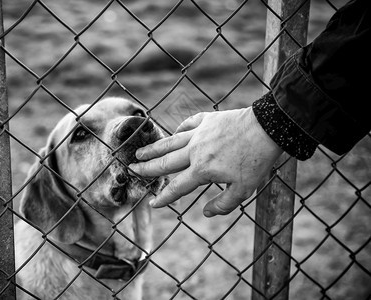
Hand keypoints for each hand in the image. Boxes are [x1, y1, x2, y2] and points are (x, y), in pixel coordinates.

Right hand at [129, 107, 282, 216]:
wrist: (267, 128)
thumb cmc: (257, 160)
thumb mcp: (244, 190)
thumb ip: (223, 204)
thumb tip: (205, 212)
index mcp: (202, 170)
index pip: (177, 187)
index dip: (164, 197)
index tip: (153, 203)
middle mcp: (195, 151)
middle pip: (165, 162)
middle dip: (147, 168)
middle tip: (132, 169)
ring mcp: (199, 134)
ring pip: (170, 142)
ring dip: (154, 149)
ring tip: (140, 152)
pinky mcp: (207, 120)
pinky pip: (188, 124)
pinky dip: (179, 129)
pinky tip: (174, 133)